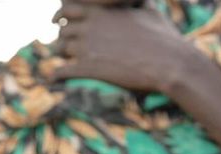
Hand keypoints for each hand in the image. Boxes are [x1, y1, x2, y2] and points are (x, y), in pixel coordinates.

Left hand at [52, 1, 189, 93]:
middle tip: (62, 45)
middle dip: (62, 37)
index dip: (61, 16)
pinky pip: (62, 71)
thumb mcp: (150, 12)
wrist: (167, 63)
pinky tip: (53, 79)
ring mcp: (87, 47)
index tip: (58, 22)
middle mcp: (90, 26)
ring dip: (60, 56)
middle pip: (62, 30)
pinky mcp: (89, 69)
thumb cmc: (163, 38)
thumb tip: (143, 2)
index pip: (68, 8)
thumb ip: (138, 5)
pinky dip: (55, 75)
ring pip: (60, 49)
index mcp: (101, 11)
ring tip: (62, 61)